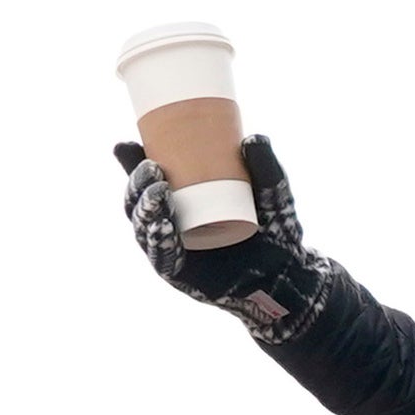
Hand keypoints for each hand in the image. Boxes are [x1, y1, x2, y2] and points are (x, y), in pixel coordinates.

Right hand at [111, 129, 331, 341]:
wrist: (287, 270)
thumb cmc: (275, 228)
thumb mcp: (271, 193)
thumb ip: (265, 167)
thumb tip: (253, 138)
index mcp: (181, 200)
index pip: (149, 181)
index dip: (132, 164)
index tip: (128, 145)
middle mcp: (170, 225)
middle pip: (139, 204)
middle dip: (137, 186)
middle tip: (152, 168)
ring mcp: (172, 251)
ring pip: (145, 230)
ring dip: (145, 209)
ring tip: (160, 190)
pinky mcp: (180, 275)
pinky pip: (163, 259)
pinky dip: (159, 242)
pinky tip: (162, 227)